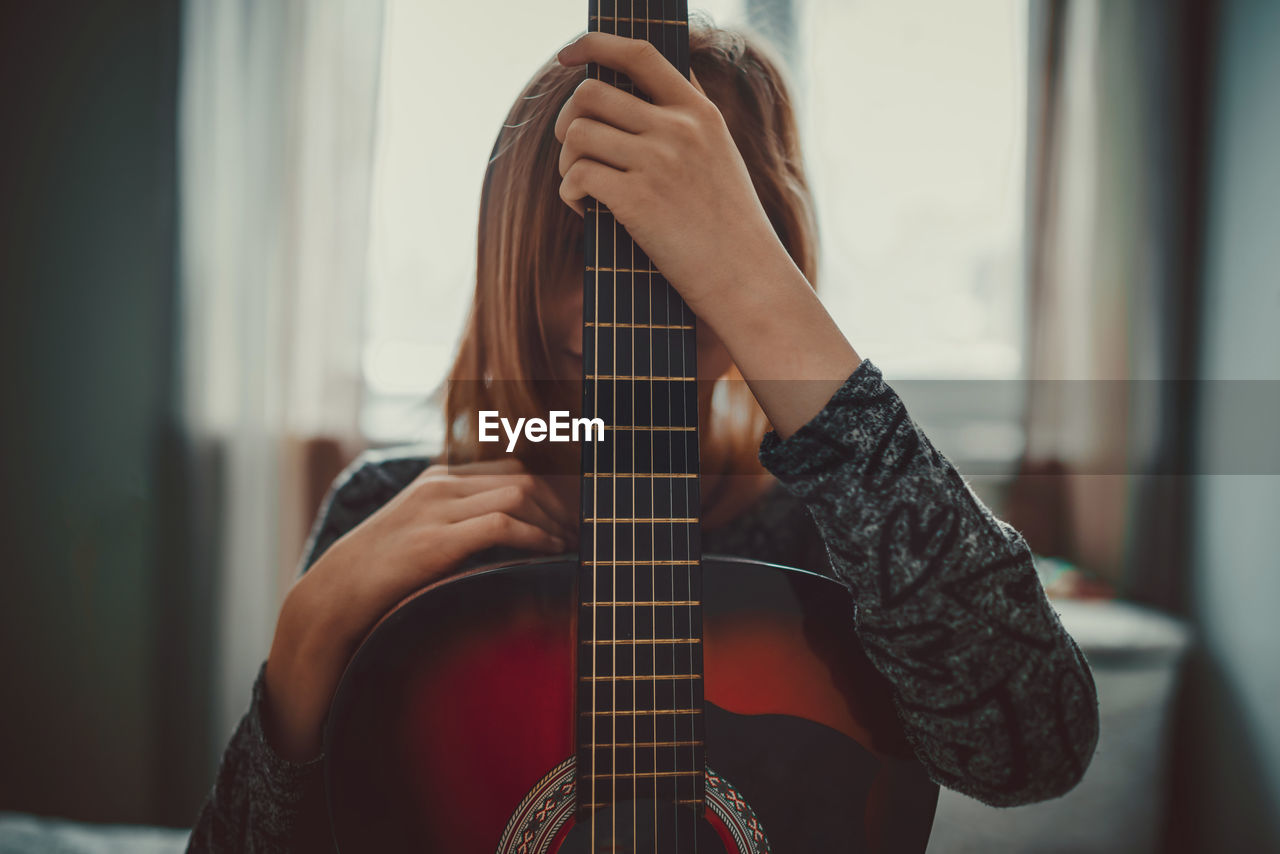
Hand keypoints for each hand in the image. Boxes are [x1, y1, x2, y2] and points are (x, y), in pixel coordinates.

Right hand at [263, 458, 575, 760]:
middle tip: (579, 531)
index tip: (571, 515)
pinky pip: (503, 524)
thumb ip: (459, 523)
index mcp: (439, 479)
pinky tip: (551, 551)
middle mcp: (441, 485)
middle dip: (561, 503)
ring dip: (555, 519)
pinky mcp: (437, 539)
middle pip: (524, 475)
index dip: (551, 490)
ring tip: (569, 543)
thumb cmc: (382, 572)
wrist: (335, 594)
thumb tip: (510, 534)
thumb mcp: (422, 533)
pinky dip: (536, 535)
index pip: (512, 466)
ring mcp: (438, 509)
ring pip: (520, 493)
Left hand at [555, 32, 784, 317]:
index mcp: (699, 111)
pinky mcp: (638, 199)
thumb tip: (651, 80)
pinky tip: (586, 211)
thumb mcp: (720, 154)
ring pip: (577, 134)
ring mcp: (658, 162)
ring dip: (567, 162)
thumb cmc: (728, 225)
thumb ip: (689, 117)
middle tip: (574, 152)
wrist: (746, 278)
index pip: (638, 54)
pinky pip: (577, 176)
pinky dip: (570, 195)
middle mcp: (678, 129)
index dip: (593, 46)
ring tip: (583, 188)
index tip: (566, 56)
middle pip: (590, 94)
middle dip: (567, 121)